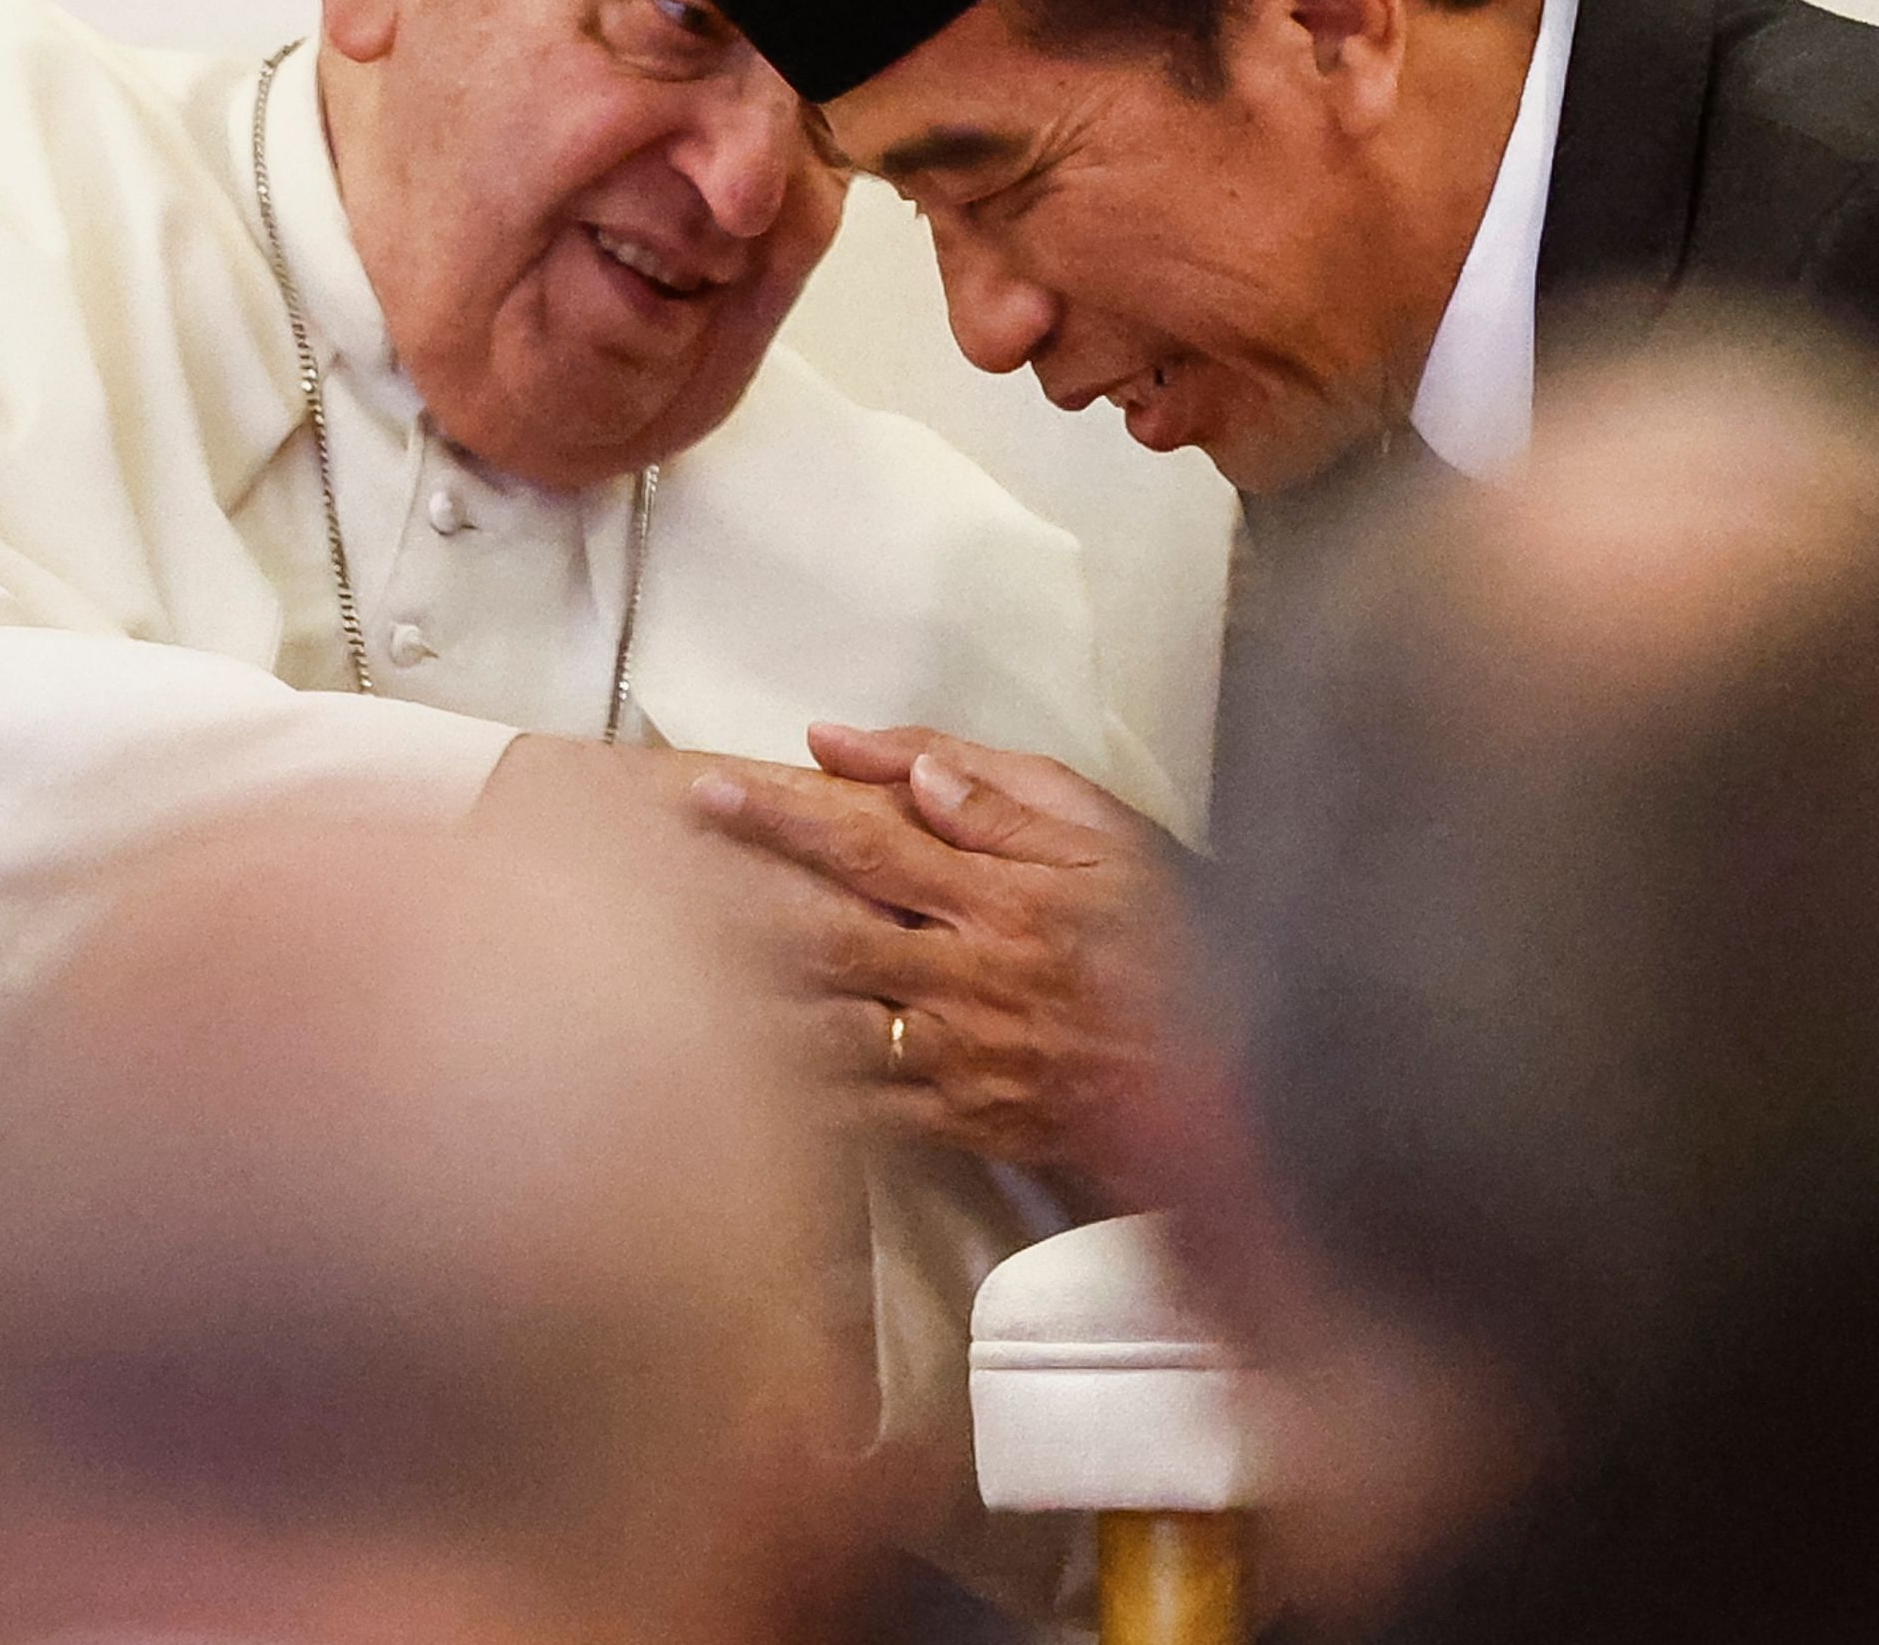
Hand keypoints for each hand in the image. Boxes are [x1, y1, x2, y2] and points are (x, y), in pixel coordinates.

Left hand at [685, 723, 1181, 1193]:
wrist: (1231, 1073)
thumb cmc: (1170, 933)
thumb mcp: (1104, 831)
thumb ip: (996, 791)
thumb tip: (890, 758)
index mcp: (999, 893)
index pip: (865, 843)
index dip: (778, 816)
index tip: (707, 791)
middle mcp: (966, 974)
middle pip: (819, 933)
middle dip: (726, 902)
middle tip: (646, 874)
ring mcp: (958, 1056)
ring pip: (821, 1027)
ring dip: (733, 1002)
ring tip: (653, 973)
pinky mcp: (958, 1121)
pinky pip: (855, 1110)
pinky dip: (785, 1092)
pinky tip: (723, 1073)